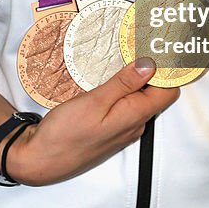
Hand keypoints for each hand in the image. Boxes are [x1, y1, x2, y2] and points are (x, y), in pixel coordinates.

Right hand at [4, 58, 178, 184]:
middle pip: (157, 94)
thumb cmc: (64, 134)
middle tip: (140, 46)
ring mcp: (123, 129)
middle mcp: (134, 125)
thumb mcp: (94, 101)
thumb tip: (150, 66)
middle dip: (153, 71)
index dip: (168, 69)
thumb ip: (124, 83)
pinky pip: (126, 107)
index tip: (158, 49)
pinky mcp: (111, 130)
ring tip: (124, 59)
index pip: (169, 91)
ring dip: (136, 80)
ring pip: (140, 99)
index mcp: (135, 116)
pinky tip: (111, 81)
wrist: (40, 161)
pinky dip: (124, 91)